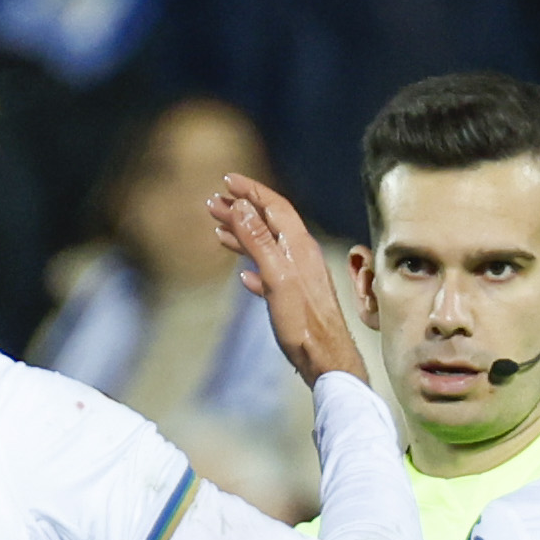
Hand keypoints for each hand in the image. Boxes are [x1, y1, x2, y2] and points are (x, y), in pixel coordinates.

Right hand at [204, 170, 366, 386]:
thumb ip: (260, 241)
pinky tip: (243, 275)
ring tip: (218, 230)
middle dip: (241, 210)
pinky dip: (253, 266)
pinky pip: (270, 273)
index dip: (251, 191)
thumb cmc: (303, 322)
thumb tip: (244, 207)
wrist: (326, 359)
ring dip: (244, 235)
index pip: (274, 206)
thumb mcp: (277, 277)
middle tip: (214, 203)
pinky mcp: (296, 297)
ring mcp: (300, 276)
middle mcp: (302, 255)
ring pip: (268, 247)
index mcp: (299, 246)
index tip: (227, 181)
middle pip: (269, 223)